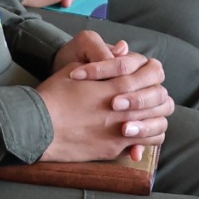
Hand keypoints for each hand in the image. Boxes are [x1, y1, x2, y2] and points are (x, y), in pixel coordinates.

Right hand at [36, 34, 170, 160]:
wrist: (37, 126)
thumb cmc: (53, 95)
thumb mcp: (75, 68)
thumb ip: (103, 61)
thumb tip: (122, 49)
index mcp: (115, 84)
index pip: (153, 75)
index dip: (154, 74)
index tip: (147, 76)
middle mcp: (123, 108)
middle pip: (161, 100)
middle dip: (159, 96)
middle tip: (151, 96)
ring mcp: (120, 130)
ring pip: (158, 125)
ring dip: (156, 119)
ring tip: (148, 117)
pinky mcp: (114, 148)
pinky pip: (144, 145)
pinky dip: (146, 139)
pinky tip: (137, 135)